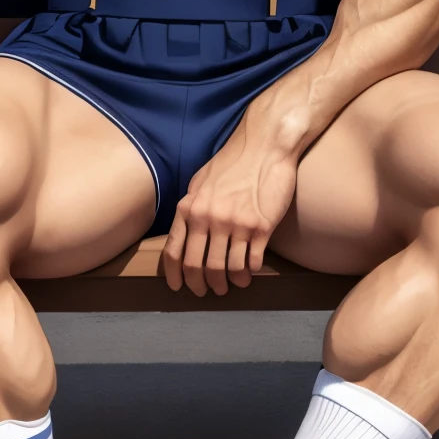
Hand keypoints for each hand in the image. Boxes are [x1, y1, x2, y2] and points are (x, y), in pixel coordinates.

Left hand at [162, 120, 298, 296]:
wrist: (265, 146)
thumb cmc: (233, 162)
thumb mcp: (200, 182)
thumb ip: (191, 207)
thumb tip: (185, 230)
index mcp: (189, 208)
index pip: (174, 252)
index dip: (176, 275)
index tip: (179, 288)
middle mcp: (208, 218)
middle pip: (199, 266)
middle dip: (202, 285)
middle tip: (209, 291)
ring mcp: (235, 224)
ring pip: (226, 269)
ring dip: (228, 282)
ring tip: (233, 284)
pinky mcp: (260, 227)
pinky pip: (251, 262)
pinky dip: (249, 272)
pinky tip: (250, 272)